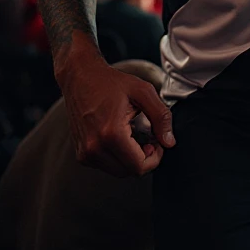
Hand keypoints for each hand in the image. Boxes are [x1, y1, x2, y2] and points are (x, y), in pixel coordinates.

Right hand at [60, 58, 175, 176]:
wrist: (80, 77)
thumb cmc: (110, 82)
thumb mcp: (143, 92)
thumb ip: (160, 117)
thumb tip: (169, 142)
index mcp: (111, 133)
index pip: (138, 167)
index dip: (154, 158)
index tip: (157, 143)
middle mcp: (94, 147)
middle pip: (128, 172)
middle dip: (144, 159)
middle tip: (149, 139)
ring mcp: (85, 152)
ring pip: (117, 171)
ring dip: (130, 159)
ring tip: (134, 136)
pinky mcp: (81, 153)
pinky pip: (106, 165)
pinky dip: (117, 157)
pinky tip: (120, 138)